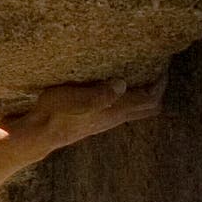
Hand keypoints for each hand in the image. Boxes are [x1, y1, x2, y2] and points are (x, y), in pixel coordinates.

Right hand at [3, 76, 164, 155]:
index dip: (160, 84)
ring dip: (143, 96)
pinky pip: (121, 110)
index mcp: (115, 110)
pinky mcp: (94, 120)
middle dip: (156, 91)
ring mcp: (105, 121)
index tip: (163, 67)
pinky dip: (128, 99)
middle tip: (156, 73)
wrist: (38, 134)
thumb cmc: (55, 113)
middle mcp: (114, 117)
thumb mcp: (76, 99)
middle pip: (148, 109)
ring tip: (140, 77)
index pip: (149, 99)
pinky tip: (116, 89)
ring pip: (135, 110)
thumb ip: (100, 94)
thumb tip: (122, 83)